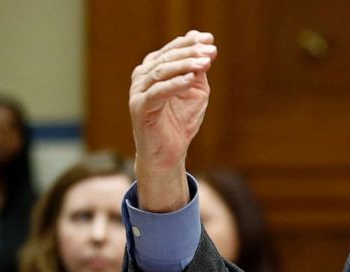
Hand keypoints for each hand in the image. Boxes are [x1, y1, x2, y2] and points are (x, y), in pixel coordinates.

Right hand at [128, 30, 216, 211]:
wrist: (170, 153)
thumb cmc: (181, 122)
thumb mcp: (196, 92)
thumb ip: (198, 71)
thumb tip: (205, 45)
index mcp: (154, 70)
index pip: (172, 51)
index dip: (190, 43)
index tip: (210, 39)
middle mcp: (142, 77)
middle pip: (167, 59)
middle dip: (190, 53)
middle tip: (210, 50)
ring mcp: (138, 91)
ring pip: (161, 72)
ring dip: (185, 66)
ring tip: (205, 63)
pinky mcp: (139, 108)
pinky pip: (157, 93)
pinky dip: (174, 84)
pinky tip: (190, 80)